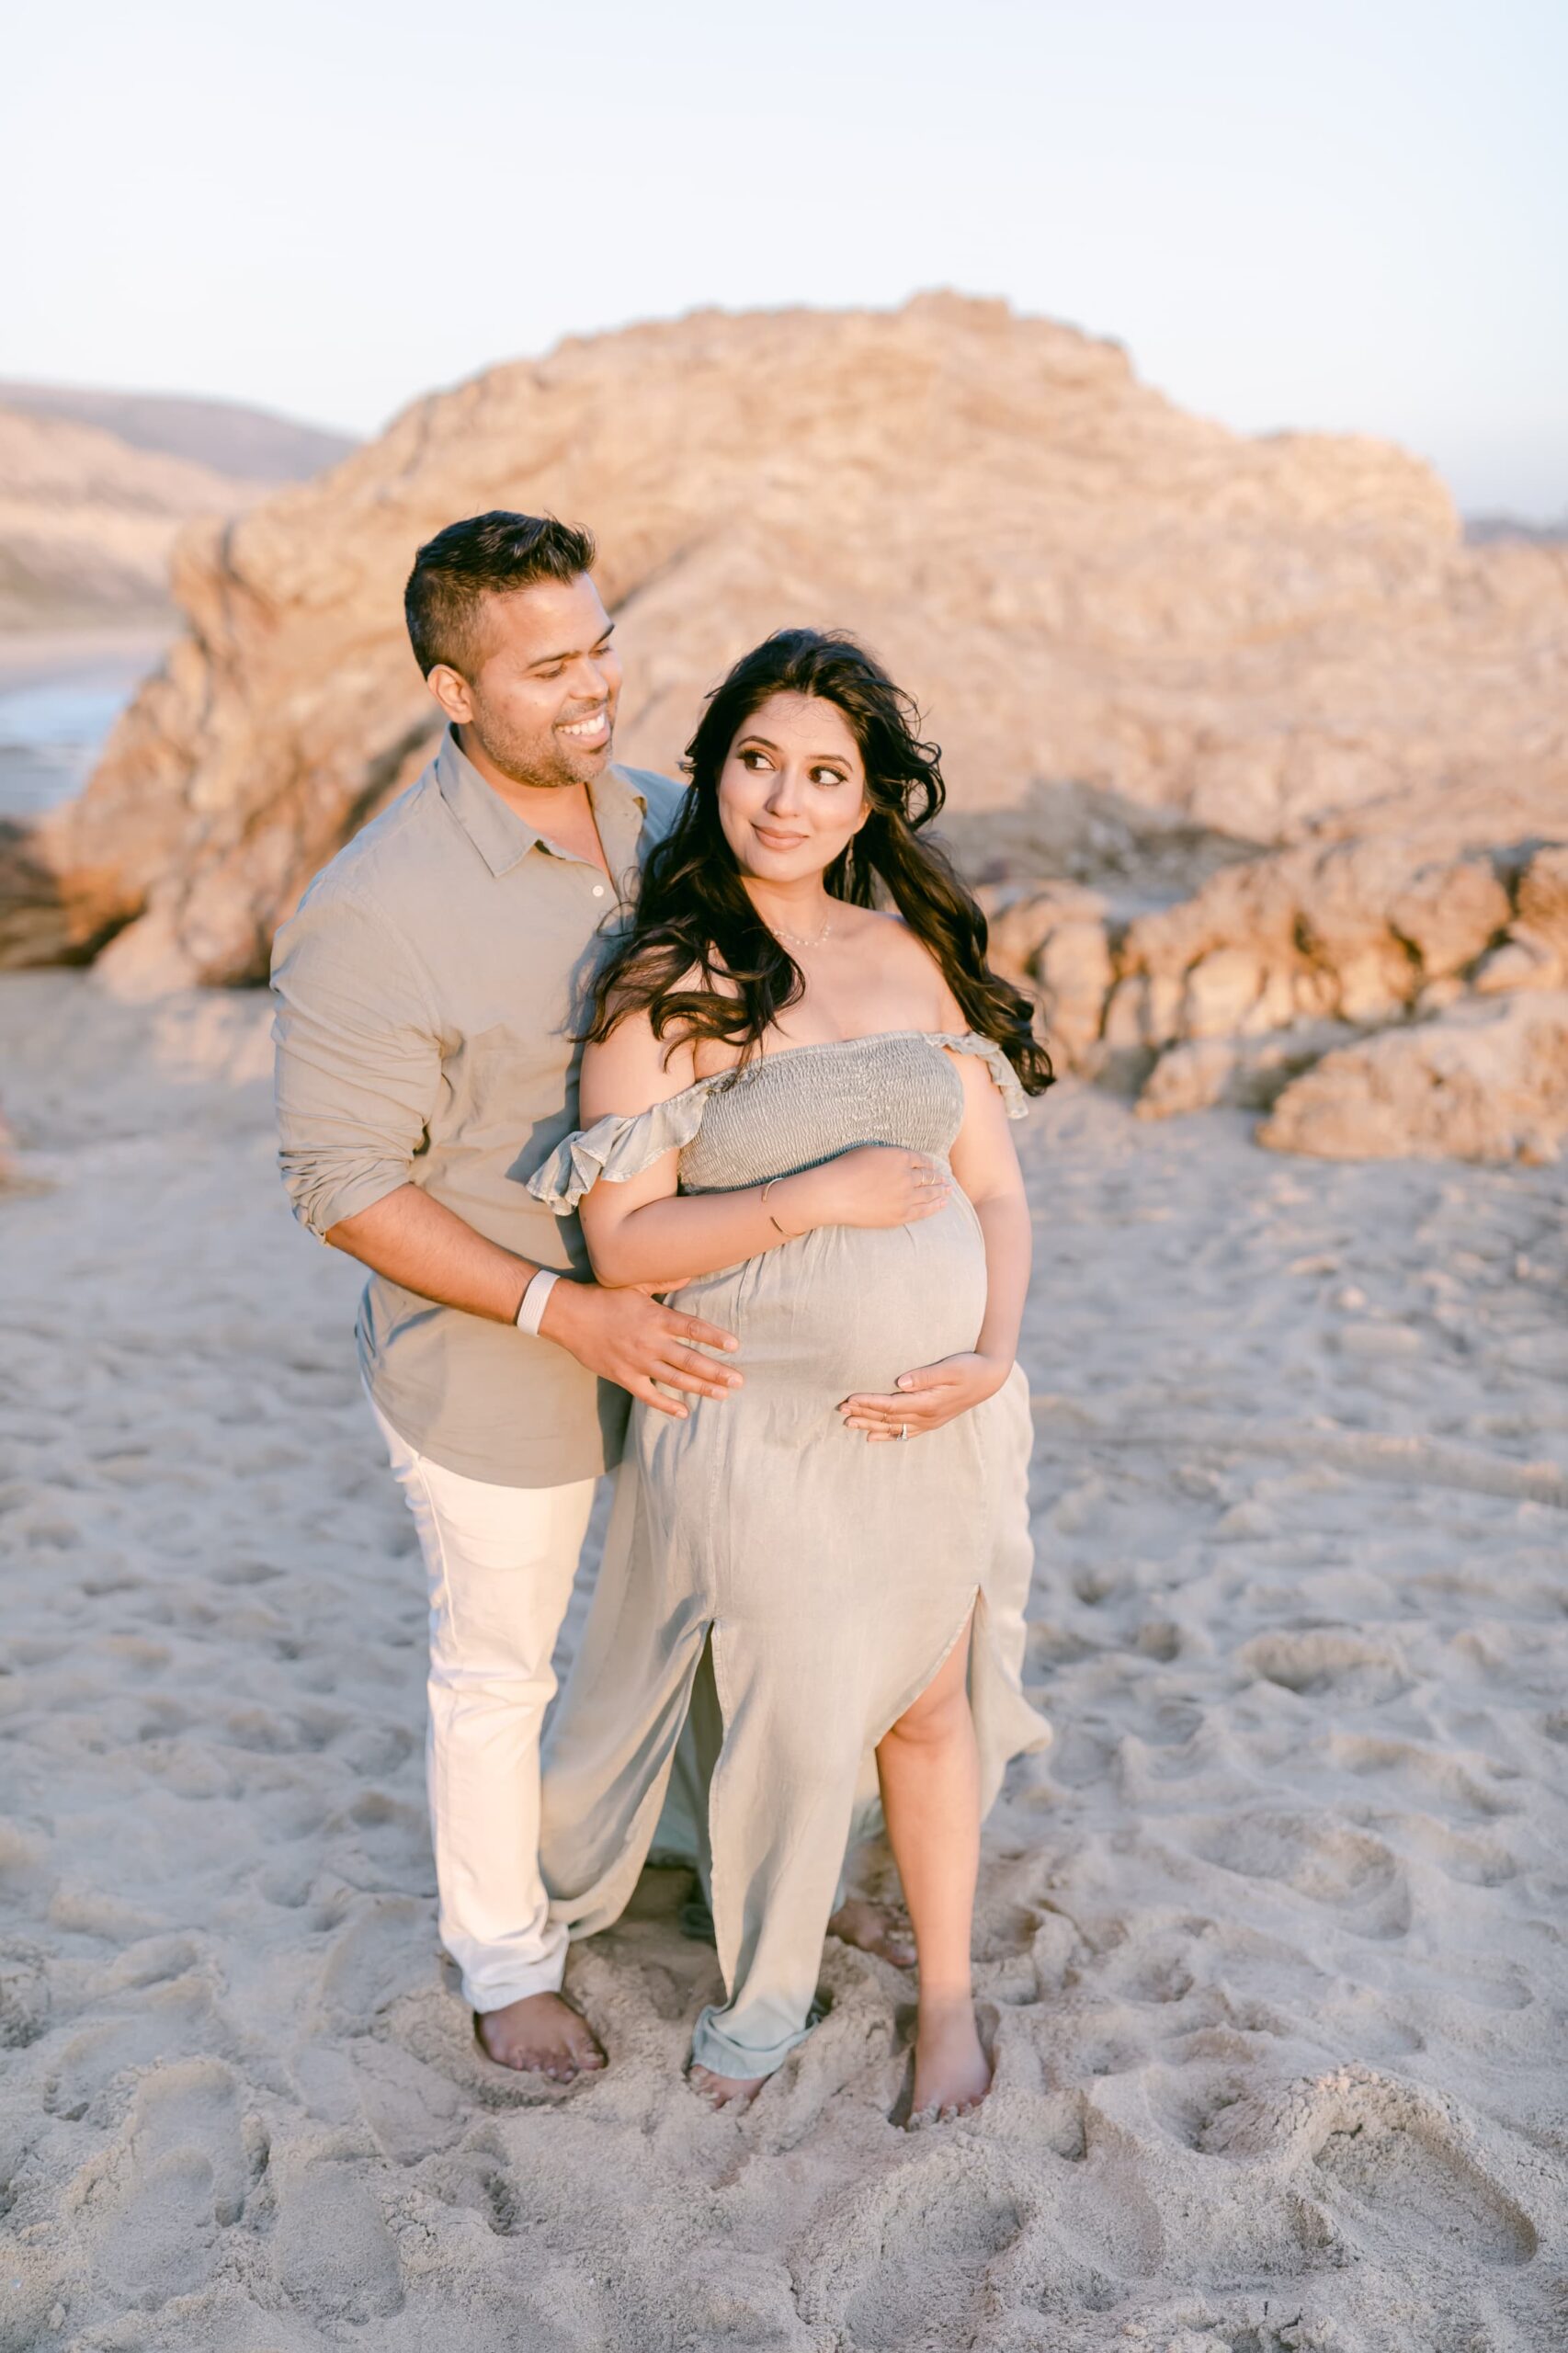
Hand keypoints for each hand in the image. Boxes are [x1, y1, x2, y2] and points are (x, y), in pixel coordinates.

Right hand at [541, 1280, 741, 1418]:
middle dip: (717, 1372)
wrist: (570, 1316)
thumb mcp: (636, 1284)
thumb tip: (692, 1273)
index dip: (715, 1338)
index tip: (734, 1346)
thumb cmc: (605, 1297)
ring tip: (723, 1395)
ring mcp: (638, 1362)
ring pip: (676, 1379)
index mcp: (657, 1318)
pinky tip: (684, 1411)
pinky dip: (667, 1405)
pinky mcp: (624, 1376)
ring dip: (701, 1388)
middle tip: (738, 1381)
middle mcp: (651, 1342)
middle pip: (691, 1360)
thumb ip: (666, 1281)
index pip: (693, 1329)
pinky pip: (649, 1395)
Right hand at [792, 1144, 950, 1232]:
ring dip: (941, 1192)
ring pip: (929, 1193)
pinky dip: (935, 1206)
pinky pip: (924, 1210)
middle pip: (928, 1177)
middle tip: (946, 1180)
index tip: (933, 1167)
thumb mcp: (869, 1151)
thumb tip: (900, 1159)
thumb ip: (890, 1155)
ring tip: (948, 1192)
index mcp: (900, 1157)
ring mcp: (905, 1196)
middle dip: (938, 1178)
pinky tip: (942, 1204)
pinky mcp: (901, 1214)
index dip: (929, 1164)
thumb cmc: (846, 1169)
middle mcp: (907, 1176)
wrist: (835, 1193)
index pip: (921, 1160)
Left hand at [839, 1352, 1007, 1441]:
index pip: (891, 1406)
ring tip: (849, 1423)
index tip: (850, 1398)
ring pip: (893, 1428)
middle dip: (864, 1414)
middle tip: (842, 1410)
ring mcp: (929, 1422)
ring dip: (870, 1425)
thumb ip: (925, 1375)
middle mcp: (926, 1417)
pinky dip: (887, 1435)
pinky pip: (905, 1433)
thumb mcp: (950, 1368)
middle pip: (888, 1419)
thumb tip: (900, 1382)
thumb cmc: (969, 1367)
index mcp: (928, 1403)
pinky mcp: (931, 1422)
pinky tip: (872, 1437)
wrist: (990, 1378)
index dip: (869, 1403)